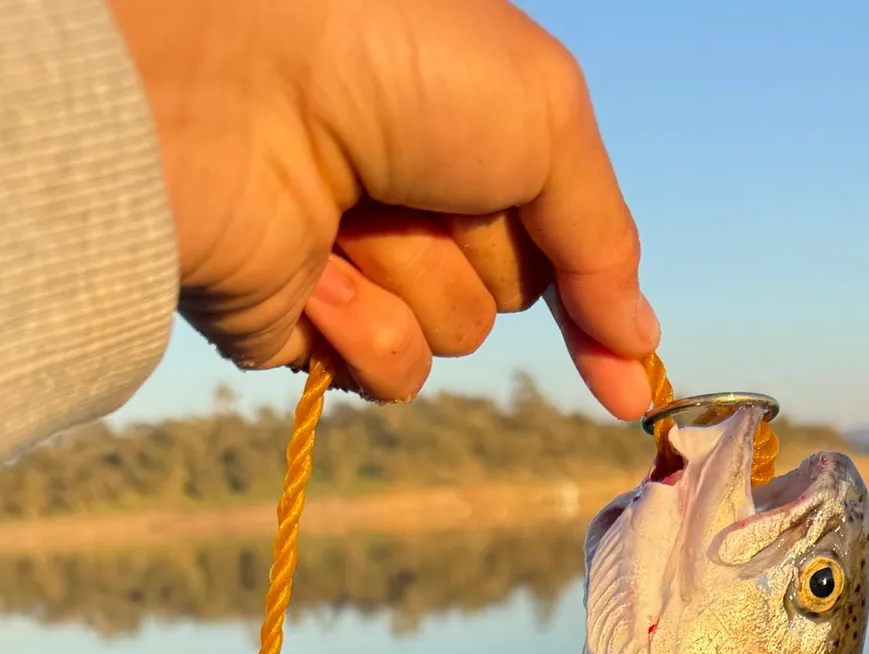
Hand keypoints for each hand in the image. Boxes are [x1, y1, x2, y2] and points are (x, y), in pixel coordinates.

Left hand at [107, 0, 658, 417]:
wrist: (228, 75)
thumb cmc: (394, 56)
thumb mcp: (546, 121)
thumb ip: (602, 242)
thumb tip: (640, 348)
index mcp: (464, 131)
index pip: (554, 243)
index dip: (594, 306)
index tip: (631, 383)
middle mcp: (409, 196)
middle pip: (506, 291)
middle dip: (487, 252)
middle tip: (431, 183)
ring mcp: (353, 261)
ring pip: (451, 336)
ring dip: (423, 282)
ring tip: (354, 209)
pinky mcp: (298, 322)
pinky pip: (385, 375)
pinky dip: (368, 330)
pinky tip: (319, 271)